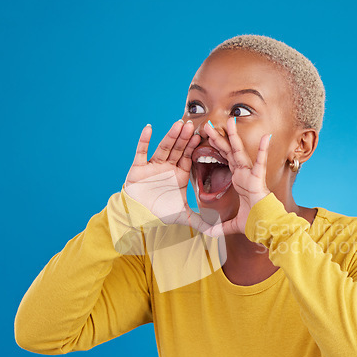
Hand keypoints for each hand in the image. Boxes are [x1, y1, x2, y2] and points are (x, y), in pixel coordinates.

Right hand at [125, 120, 216, 234]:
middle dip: (184, 138)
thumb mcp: (184, 216)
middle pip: (177, 149)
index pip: (188, 157)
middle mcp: (167, 166)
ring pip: (163, 147)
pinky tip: (149, 128)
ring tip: (178, 125)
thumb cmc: (161, 213)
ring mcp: (153, 165)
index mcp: (179, 174)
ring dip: (170, 136)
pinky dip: (144, 140)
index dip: (193, 147)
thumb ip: (201, 221)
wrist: (140, 217)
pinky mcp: (138, 167)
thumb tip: (217, 231)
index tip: (201, 136)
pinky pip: (141, 151)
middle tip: (192, 125)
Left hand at [203, 117, 270, 235]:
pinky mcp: (258, 179)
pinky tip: (266, 136)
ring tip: (230, 120)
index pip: (225, 160)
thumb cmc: (254, 223)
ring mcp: (251, 175)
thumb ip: (220, 227)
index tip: (208, 137)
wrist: (265, 228)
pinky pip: (260, 162)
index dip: (217, 148)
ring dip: (234, 136)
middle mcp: (244, 174)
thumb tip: (209, 234)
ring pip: (240, 152)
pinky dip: (263, 150)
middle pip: (229, 151)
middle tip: (209, 124)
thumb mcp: (232, 225)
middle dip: (219, 138)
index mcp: (239, 180)